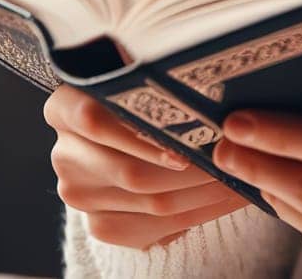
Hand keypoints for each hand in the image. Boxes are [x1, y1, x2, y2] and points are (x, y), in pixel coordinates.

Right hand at [43, 85, 250, 248]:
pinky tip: (223, 198)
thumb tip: (191, 73)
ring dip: (203, 192)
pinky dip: (197, 214)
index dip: (141, 133)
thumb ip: (149, 74)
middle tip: (233, 157)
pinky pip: (155, 227)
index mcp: (62, 109)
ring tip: (239, 175)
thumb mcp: (133, 74)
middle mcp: (64, 155)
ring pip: (150, 201)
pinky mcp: (100, 225)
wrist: (125, 139)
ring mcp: (79, 193)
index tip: (188, 138)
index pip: (94, 120)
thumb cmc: (138, 97)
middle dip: (191, 167)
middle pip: (130, 170)